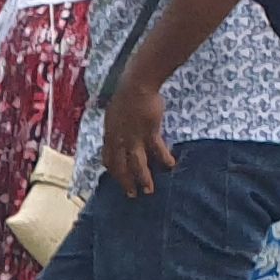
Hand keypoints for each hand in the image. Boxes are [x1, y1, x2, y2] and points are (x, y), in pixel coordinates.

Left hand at [99, 81, 172, 197]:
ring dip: (143, 178)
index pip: (108, 159)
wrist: (136, 85)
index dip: (113, 170)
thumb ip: (114, 126)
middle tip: (132, 194)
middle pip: (121, 167)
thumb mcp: (113, 114)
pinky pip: (157, 149)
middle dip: (126, 182)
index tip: (117, 177)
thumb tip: (115, 132)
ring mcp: (134, 137)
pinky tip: (170, 165)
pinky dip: (163, 158)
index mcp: (109, 135)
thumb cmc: (125, 95)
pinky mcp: (150, 132)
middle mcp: (119, 140)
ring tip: (149, 190)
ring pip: (137, 163)